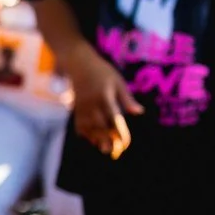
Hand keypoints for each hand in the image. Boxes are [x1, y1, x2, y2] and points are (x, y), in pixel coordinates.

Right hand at [68, 42, 142, 158]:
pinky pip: (80, 124)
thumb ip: (127, 98)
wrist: (78, 63)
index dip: (119, 131)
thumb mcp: (118, 81)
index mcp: (104, 95)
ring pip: (89, 127)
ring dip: (97, 139)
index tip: (125, 142)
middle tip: (116, 151)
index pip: (113, 117)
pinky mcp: (76, 108)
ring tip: (105, 149)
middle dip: (108, 139)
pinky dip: (86, 134)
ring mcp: (81, 106)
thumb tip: (139, 112)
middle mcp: (91, 102)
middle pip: (100, 125)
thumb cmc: (102, 71)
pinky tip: (93, 140)